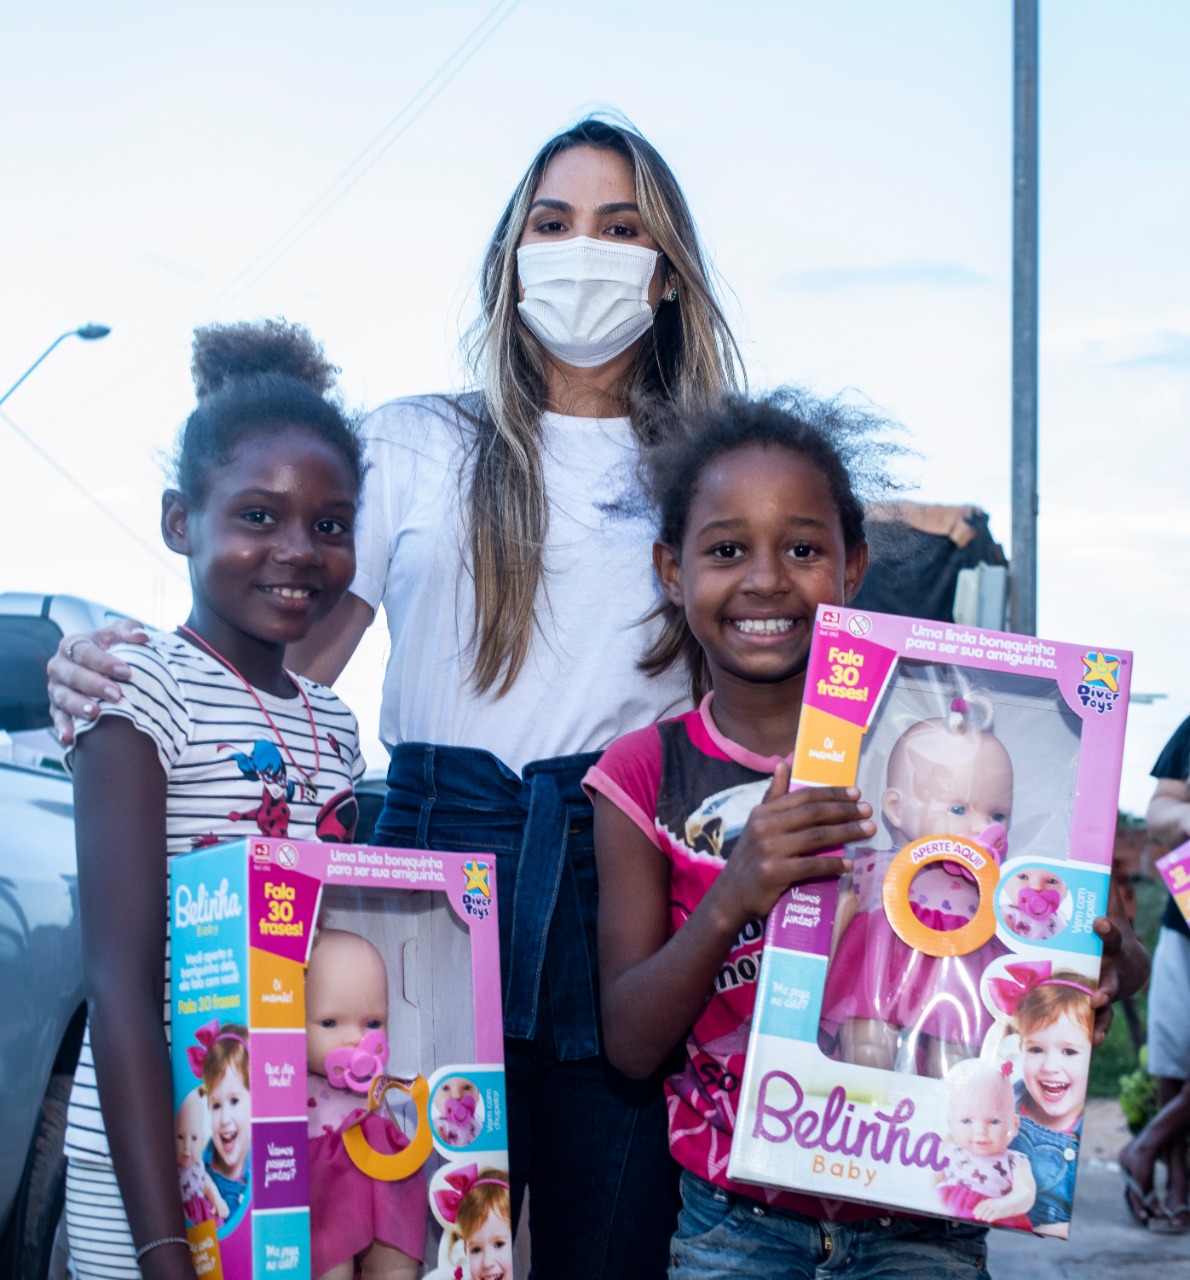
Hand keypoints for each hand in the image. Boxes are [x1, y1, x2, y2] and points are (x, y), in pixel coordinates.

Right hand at [47, 618, 148, 743]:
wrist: (101, 667)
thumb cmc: (111, 648)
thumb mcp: (118, 635)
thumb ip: (129, 630)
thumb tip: (142, 637)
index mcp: (72, 645)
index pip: (85, 652)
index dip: (105, 662)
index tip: (127, 672)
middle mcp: (59, 666)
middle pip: (73, 676)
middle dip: (95, 685)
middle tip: (117, 695)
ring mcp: (56, 688)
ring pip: (63, 698)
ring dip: (78, 706)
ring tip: (95, 713)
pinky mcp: (57, 708)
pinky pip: (57, 718)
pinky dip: (63, 728)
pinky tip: (69, 738)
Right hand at [710, 762, 874, 925]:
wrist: (732, 896)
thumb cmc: (751, 858)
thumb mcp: (757, 824)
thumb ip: (773, 797)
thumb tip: (783, 764)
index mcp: (763, 812)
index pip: (803, 796)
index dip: (832, 793)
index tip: (856, 793)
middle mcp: (765, 827)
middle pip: (813, 814)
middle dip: (845, 811)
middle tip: (868, 810)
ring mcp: (769, 850)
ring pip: (817, 837)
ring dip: (847, 833)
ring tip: (867, 831)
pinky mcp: (774, 873)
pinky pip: (811, 865)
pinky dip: (833, 864)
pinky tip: (849, 864)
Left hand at [973, 1196, 1011, 1222]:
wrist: (1012, 1203)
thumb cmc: (1001, 1205)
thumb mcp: (994, 1203)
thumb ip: (988, 1206)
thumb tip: (980, 1213)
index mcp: (990, 1201)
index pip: (981, 1204)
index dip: (977, 1209)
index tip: (973, 1213)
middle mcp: (992, 1203)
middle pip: (983, 1208)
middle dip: (979, 1213)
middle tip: (976, 1217)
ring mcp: (996, 1207)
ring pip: (988, 1212)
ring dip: (984, 1216)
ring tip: (982, 1219)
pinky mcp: (1000, 1212)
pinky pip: (994, 1216)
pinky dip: (990, 1218)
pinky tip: (988, 1221)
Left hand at [1090, 894, 1150, 1046]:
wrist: (1132, 963)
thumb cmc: (1110, 932)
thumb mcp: (1109, 908)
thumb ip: (1101, 886)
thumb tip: (1100, 847)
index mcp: (1114, 944)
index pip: (1112, 933)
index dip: (1106, 928)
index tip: (1099, 921)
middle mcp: (1114, 968)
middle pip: (1112, 977)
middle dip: (1106, 986)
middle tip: (1097, 994)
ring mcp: (1110, 988)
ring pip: (1106, 1003)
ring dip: (1100, 1015)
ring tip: (1090, 1029)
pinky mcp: (1102, 1003)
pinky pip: (1100, 1019)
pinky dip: (1095, 1030)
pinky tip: (1089, 1041)